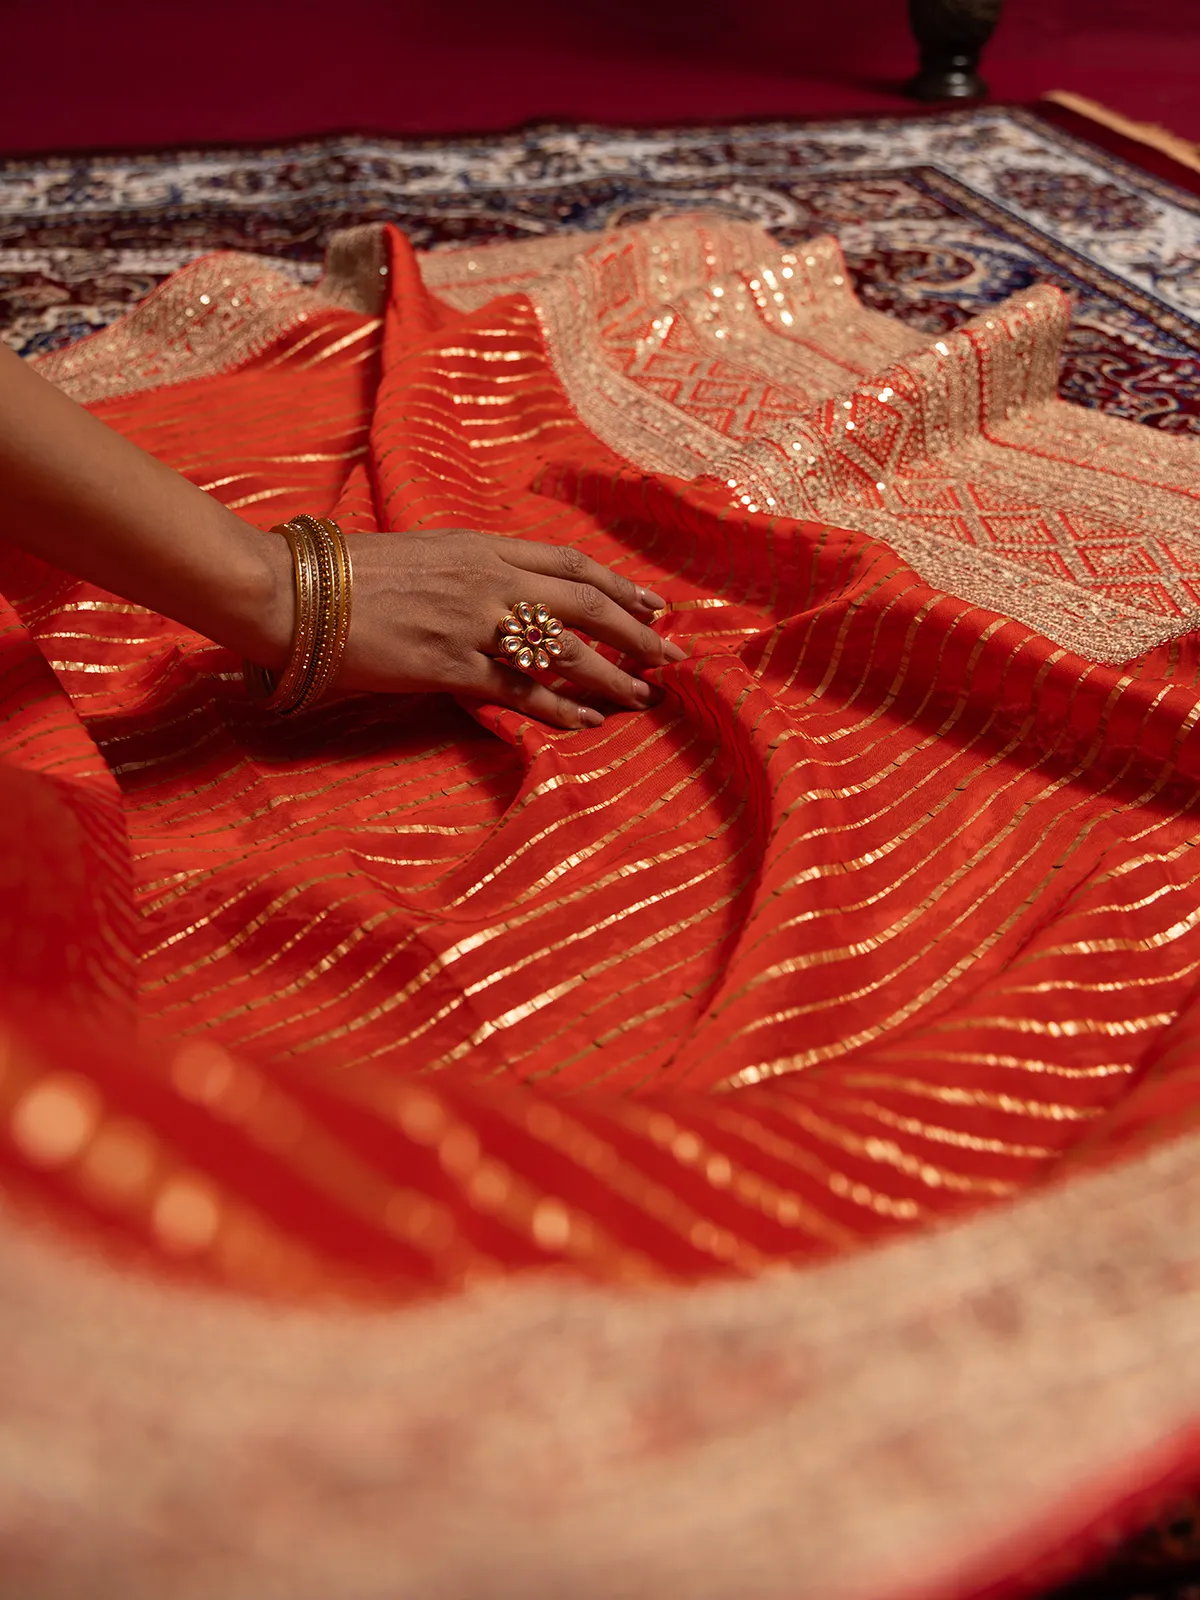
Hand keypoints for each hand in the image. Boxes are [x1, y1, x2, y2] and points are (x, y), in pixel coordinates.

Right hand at [260, 528, 683, 729]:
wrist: (293, 592)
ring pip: (564, 650)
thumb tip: (497, 591)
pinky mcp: (450, 666)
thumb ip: (466, 570)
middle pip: (585, 604)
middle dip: (636, 631)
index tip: (652, 604)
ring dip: (613, 675)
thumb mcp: (421, 555)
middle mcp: (488, 579)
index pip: (570, 564)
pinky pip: (521, 691)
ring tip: (646, 697)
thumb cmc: (345, 574)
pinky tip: (590, 723)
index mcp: (480, 546)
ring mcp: (472, 623)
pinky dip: (562, 709)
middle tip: (672, 656)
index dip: (617, 586)